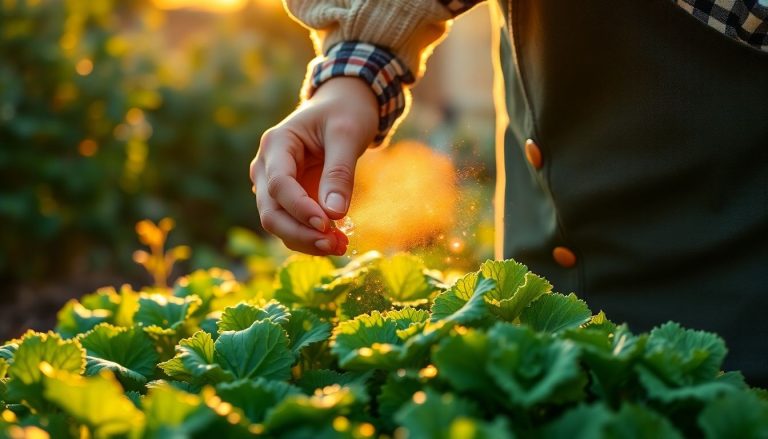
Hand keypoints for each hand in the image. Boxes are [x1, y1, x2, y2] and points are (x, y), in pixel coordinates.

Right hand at [250, 77, 377, 254]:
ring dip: (306, 241)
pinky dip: (311, 237)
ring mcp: (273, 185)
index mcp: (276, 144)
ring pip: (278, 223)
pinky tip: (337, 241)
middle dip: (301, 233)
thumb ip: (339, 172)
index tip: (327, 224)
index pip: (279, 184)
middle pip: (271, 211)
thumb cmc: (345, 113)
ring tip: (341, 246)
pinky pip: (293, 224)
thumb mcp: (347, 134)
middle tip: (336, 245)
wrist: (342, 107)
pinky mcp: (288, 198)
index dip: (300, 208)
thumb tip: (335, 214)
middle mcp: (266, 167)